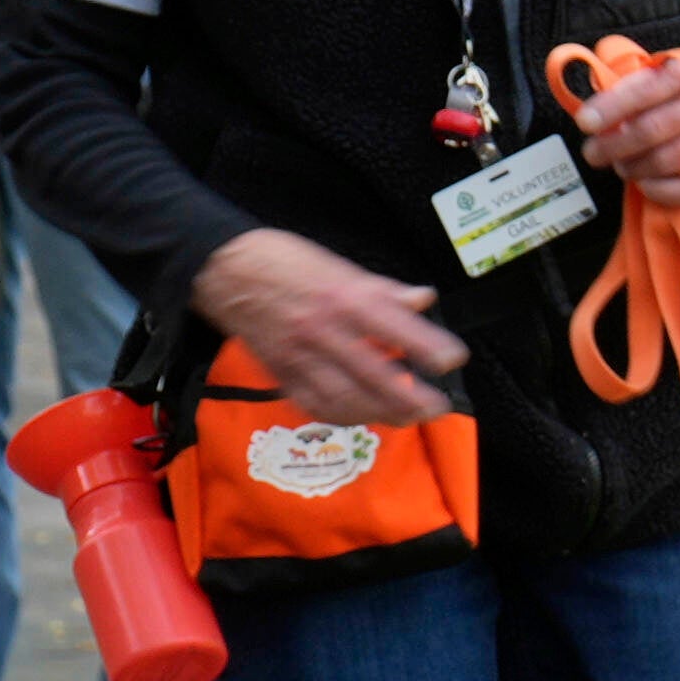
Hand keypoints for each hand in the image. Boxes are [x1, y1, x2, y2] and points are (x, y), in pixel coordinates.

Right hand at [194, 227, 459, 428]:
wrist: (226, 271)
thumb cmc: (286, 263)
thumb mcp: (339, 265)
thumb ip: (384, 290)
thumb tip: (424, 299)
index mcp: (343, 296)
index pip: (392, 324)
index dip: (425, 345)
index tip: (453, 360)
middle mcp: (323, 328)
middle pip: (372, 371)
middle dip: (409, 396)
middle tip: (438, 407)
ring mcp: (300, 355)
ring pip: (344, 396)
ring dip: (380, 412)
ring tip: (409, 417)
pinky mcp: (282, 373)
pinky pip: (315, 403)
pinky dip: (344, 415)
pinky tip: (366, 415)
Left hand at [552, 36, 679, 205]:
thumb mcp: (662, 75)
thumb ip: (629, 86)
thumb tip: (593, 102)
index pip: (643, 90)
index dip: (611, 107)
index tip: (584, 122)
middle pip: (652, 129)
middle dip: (615, 145)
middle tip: (593, 153)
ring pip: (670, 160)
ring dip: (637, 168)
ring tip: (621, 167)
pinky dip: (665, 191)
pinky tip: (645, 186)